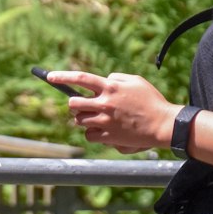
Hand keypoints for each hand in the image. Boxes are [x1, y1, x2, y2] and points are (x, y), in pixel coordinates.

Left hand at [47, 71, 178, 153]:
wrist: (163, 125)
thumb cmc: (152, 101)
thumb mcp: (136, 81)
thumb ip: (116, 78)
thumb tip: (104, 80)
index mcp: (111, 87)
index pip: (80, 79)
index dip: (62, 76)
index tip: (50, 77)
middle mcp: (105, 103)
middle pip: (74, 103)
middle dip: (75, 104)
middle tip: (84, 105)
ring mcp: (106, 121)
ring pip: (79, 120)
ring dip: (84, 118)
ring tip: (98, 118)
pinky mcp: (109, 136)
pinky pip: (88, 135)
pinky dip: (92, 133)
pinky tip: (102, 130)